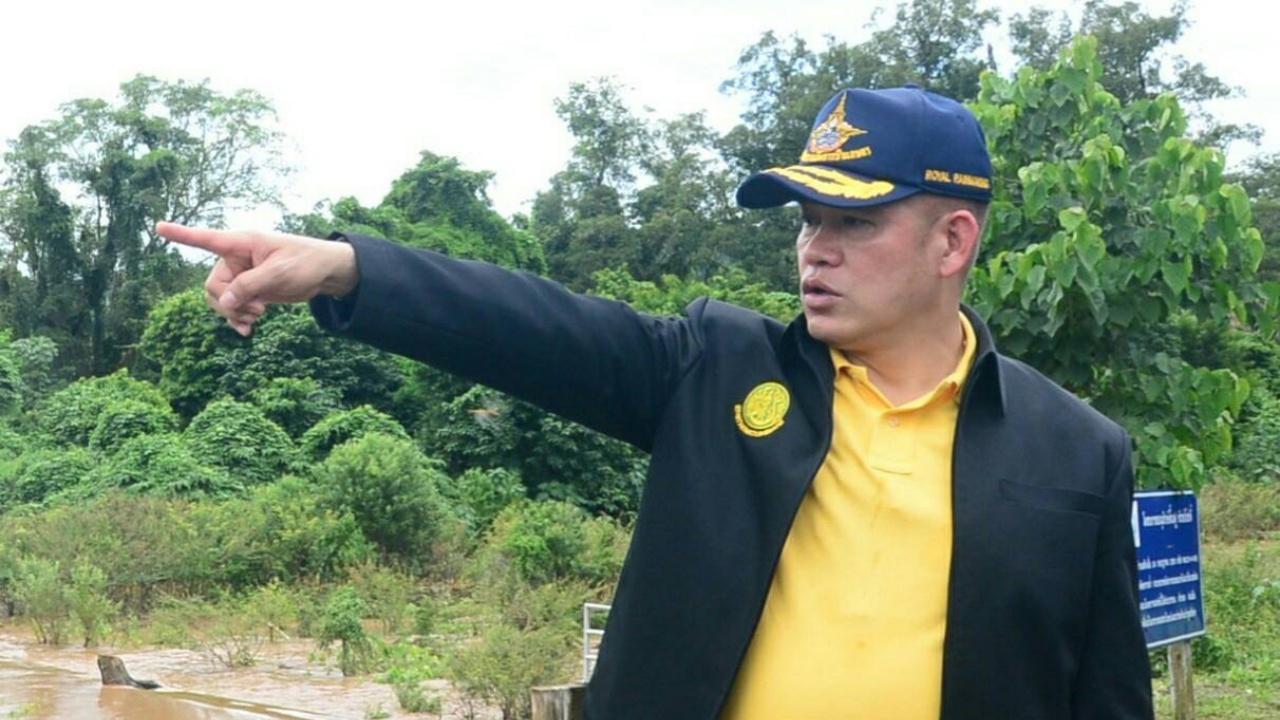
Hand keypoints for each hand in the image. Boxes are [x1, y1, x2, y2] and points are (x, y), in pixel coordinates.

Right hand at [155, 222, 357, 335]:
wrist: (326, 273)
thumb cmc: (306, 262)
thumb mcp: (279, 272)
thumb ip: (250, 285)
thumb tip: (224, 302)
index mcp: (242, 243)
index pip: (206, 238)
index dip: (182, 234)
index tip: (158, 227)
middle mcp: (236, 259)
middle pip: (212, 285)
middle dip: (229, 303)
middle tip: (257, 310)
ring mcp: (242, 276)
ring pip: (219, 300)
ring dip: (234, 313)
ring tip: (258, 316)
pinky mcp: (250, 291)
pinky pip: (232, 308)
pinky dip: (237, 320)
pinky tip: (247, 331)